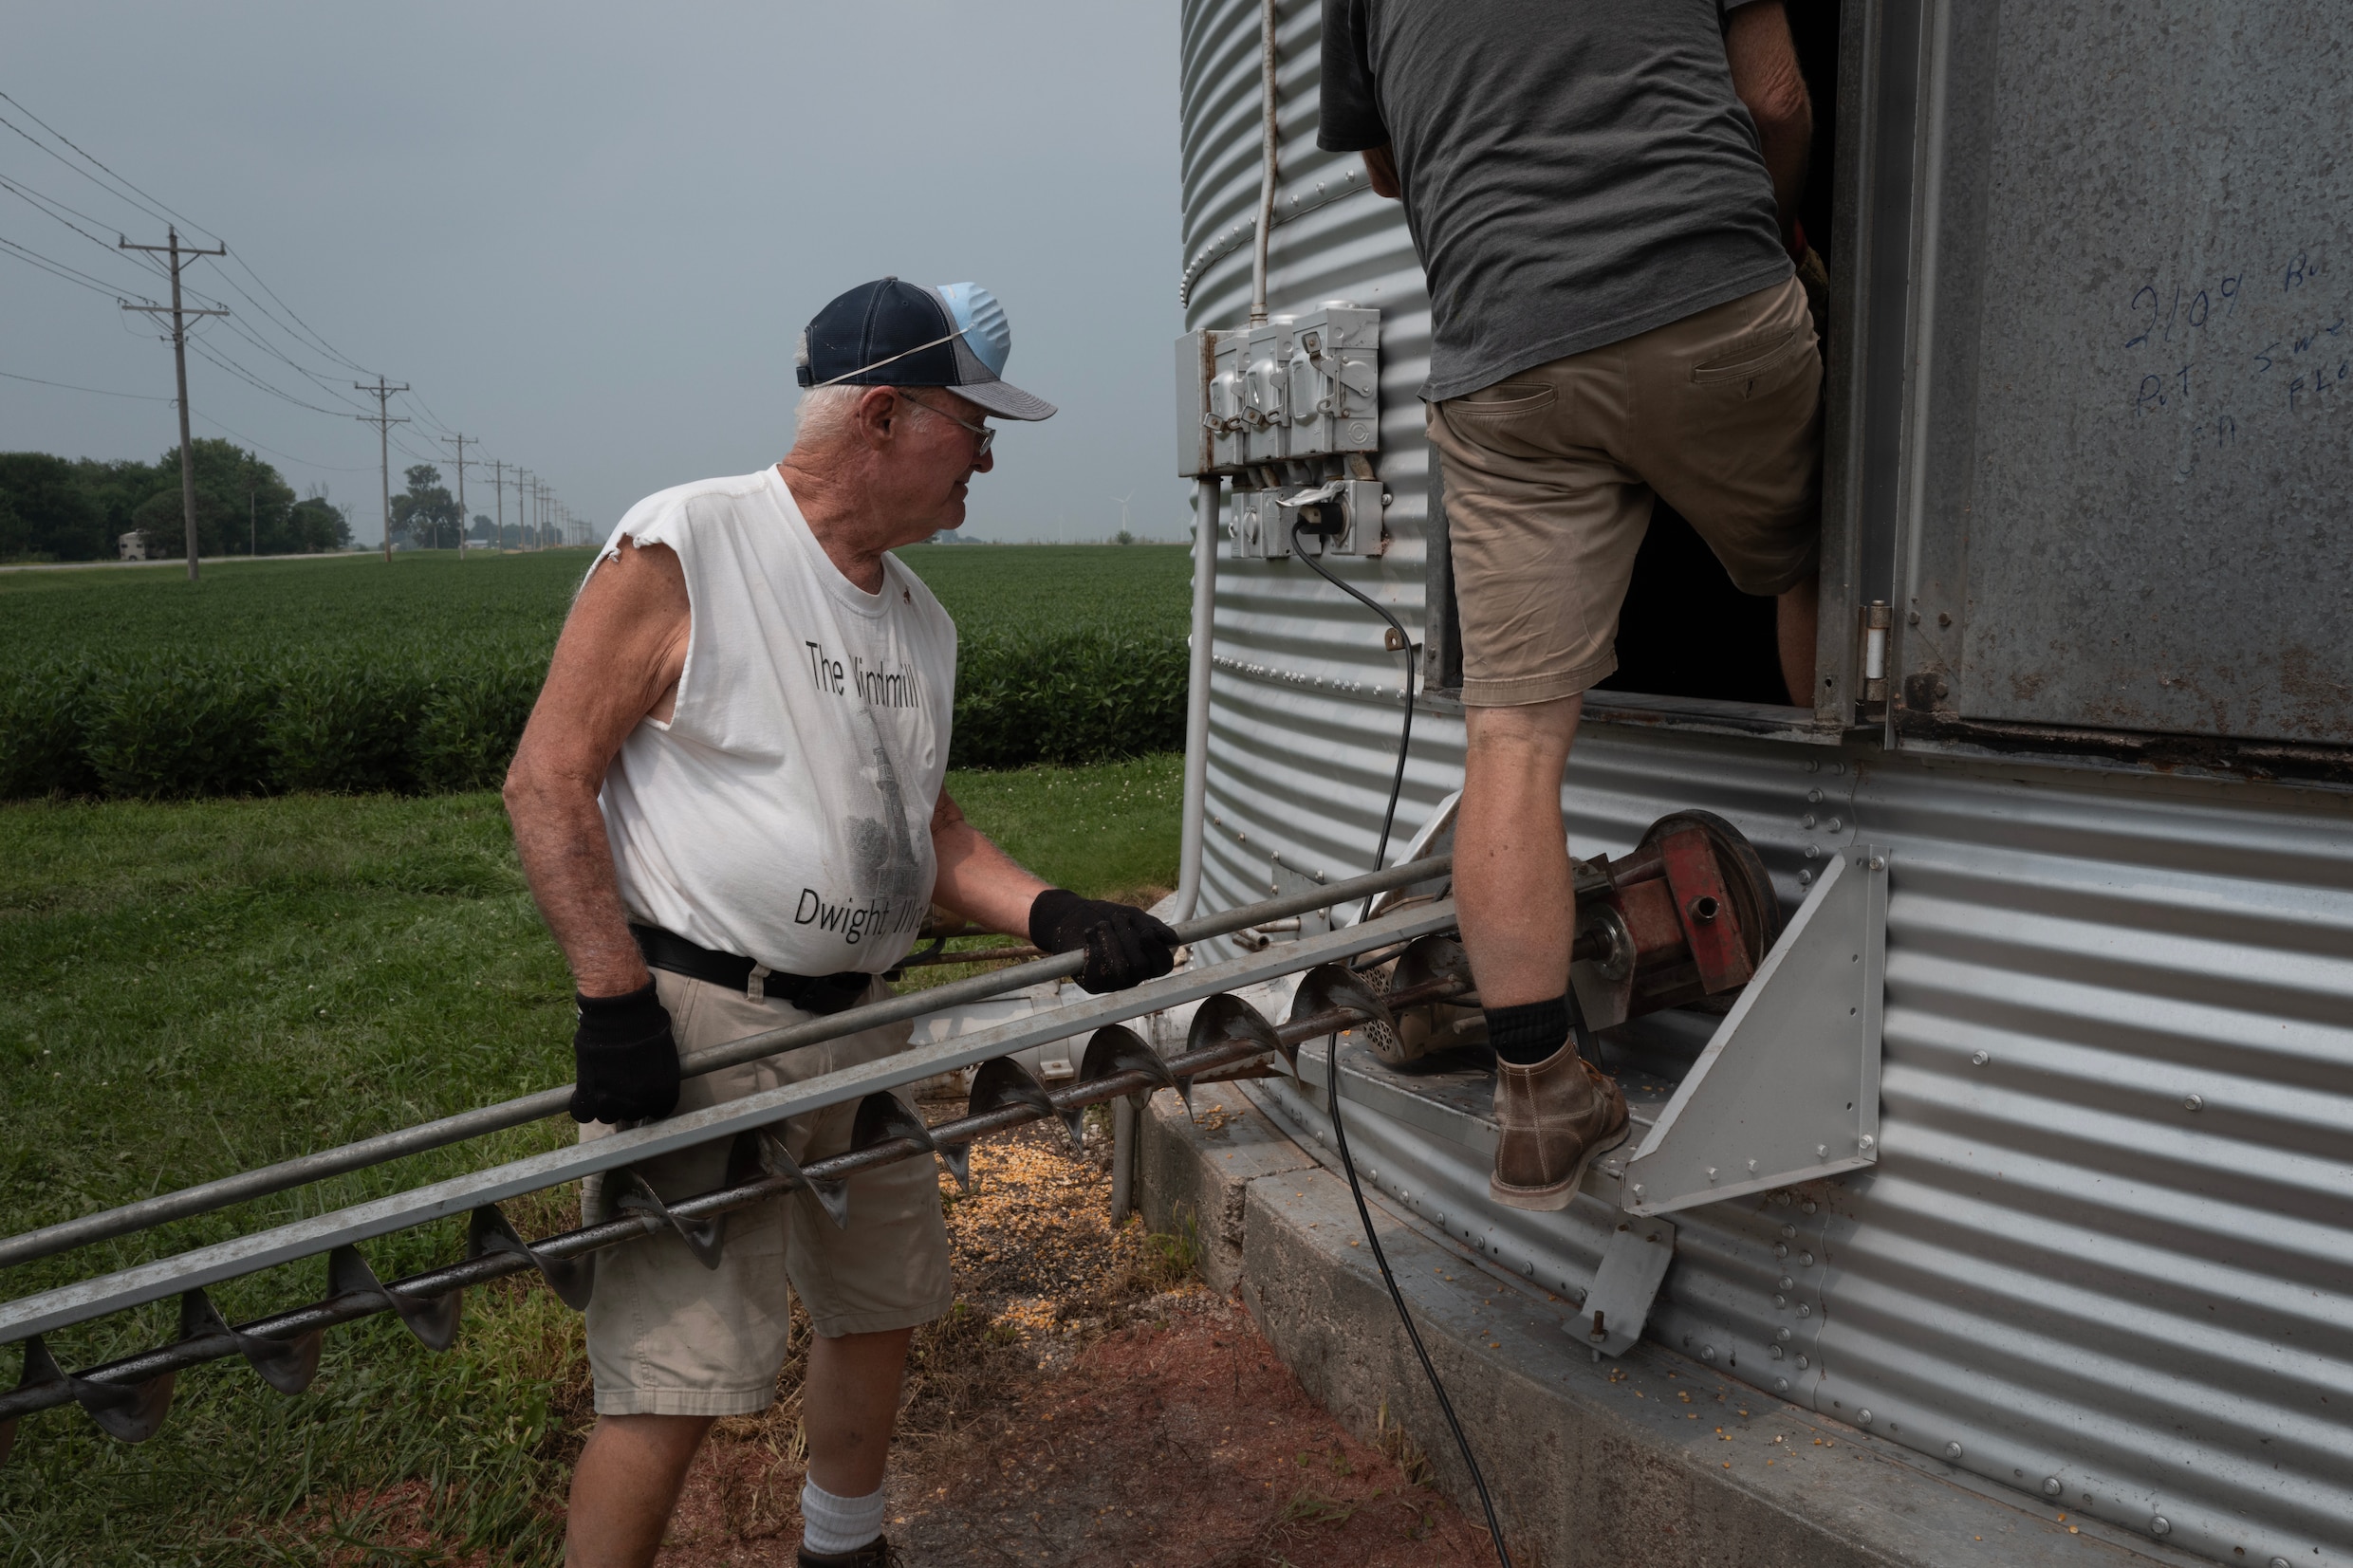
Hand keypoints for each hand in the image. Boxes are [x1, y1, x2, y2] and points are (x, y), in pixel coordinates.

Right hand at [569, 982, 680, 1123]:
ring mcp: (613, 1100)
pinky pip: (583, 1112)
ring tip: (601, 1088)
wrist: (621, 1015)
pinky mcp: (589, 1093)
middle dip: (626, 1101)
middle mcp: (641, 1102)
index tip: (641, 1094)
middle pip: (632, 1114)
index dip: (648, 1102)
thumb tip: (652, 1076)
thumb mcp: (664, 1052)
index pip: (658, 1110)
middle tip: (619, 1084)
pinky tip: (581, 1098)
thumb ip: (657, 1072)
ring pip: (607, 1115)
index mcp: (664, 1092)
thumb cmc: (646, 1024)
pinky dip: (581, 1107)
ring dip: (604, 1105)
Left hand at [1028, 889, 1180, 993]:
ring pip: (1120, 969)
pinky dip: (1094, 946)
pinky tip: (1089, 935)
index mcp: (1147, 961)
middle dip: (1128, 937)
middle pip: (1141, 966)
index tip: (1145, 933)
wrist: (1073, 917)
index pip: (1163, 965)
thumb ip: (1152, 927)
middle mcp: (1133, 976)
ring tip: (1101, 924)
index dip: (1157, 950)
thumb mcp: (1133, 916)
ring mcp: (1113, 982)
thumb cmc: (1106, 917)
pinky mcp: (1092, 983)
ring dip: (1110, 940)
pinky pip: (1098, 970)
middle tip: (1116, 919)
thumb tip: (1173, 939)